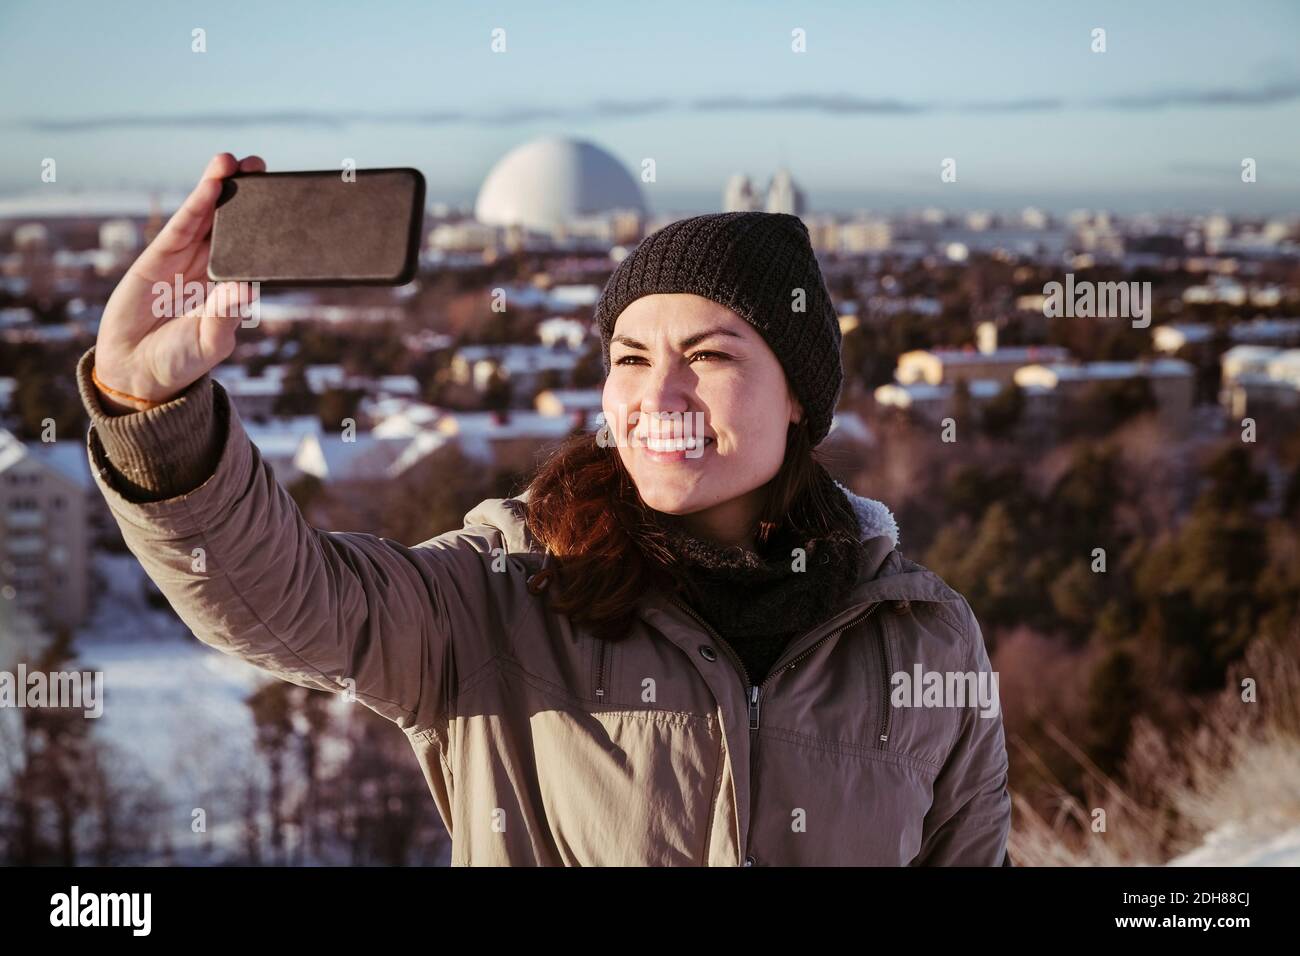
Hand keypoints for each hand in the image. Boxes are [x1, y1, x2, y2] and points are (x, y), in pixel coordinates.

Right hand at [92, 152, 264, 412]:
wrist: (135, 369)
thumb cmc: (181, 361)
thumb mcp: (210, 342)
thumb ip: (225, 317)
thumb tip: (246, 289)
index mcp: (236, 288)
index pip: (257, 251)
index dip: (270, 225)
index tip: (288, 199)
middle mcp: (215, 268)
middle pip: (236, 224)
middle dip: (248, 195)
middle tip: (262, 166)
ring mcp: (189, 259)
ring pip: (209, 216)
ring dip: (221, 187)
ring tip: (235, 161)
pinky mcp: (161, 255)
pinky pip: (184, 225)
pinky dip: (197, 203)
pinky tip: (211, 183)